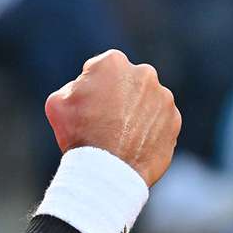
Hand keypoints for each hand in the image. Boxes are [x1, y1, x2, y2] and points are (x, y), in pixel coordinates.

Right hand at [44, 49, 180, 186]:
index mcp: (113, 62)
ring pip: (145, 99)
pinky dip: (149, 128)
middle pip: (127, 80)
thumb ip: (74, 87)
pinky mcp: (174, 120)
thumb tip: (85, 89)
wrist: (107, 171)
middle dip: (118, 94)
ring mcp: (163, 97)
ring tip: (120, 135)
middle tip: (105, 119)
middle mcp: (143, 73)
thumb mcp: (58, 102)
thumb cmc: (78, 133)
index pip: (102, 67)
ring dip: (135, 111)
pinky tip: (134, 143)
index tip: (88, 103)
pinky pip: (159, 120)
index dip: (92, 85)